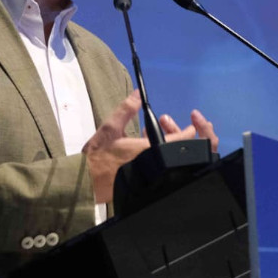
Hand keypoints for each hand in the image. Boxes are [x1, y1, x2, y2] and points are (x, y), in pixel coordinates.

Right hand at [82, 90, 219, 203]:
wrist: (85, 183)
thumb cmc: (97, 156)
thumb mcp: (110, 128)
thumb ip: (126, 109)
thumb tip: (138, 94)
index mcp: (148, 150)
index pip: (179, 141)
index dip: (189, 132)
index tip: (192, 125)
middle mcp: (154, 164)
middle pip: (177, 150)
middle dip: (178, 136)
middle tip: (170, 124)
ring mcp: (151, 175)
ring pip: (168, 158)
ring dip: (166, 143)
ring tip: (153, 130)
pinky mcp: (145, 182)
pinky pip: (159, 167)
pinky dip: (158, 154)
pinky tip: (146, 145)